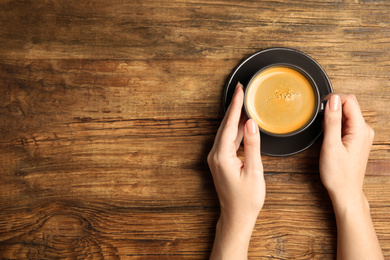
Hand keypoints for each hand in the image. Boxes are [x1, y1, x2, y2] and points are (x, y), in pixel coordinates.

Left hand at [208, 82, 264, 259]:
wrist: (236, 216)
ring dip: (234, 117)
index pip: (229, 125)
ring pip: (226, 132)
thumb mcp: (254, 171)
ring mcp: (216, 158)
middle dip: (233, 106)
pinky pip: (228, 140)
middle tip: (241, 89)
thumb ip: (252, 146)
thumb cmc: (246, 199)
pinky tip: (243, 123)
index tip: (240, 91)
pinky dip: (235, 130)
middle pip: (225, 125)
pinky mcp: (220, 161)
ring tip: (243, 101)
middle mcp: (215, 155)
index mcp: (221, 156)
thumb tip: (251, 123)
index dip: (235, 106)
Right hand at [320, 93, 382, 259]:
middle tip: (319, 121)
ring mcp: (362, 135)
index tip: (320, 107)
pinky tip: (329, 137)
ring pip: (346, 114)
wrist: (345, 192)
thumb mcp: (331, 146)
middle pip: (349, 106)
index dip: (333, 99)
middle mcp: (364, 130)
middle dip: (332, 108)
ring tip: (324, 132)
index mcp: (360, 129)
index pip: (349, 100)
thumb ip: (332, 121)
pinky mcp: (357, 140)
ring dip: (333, 117)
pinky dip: (335, 125)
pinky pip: (346, 124)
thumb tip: (332, 100)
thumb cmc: (338, 174)